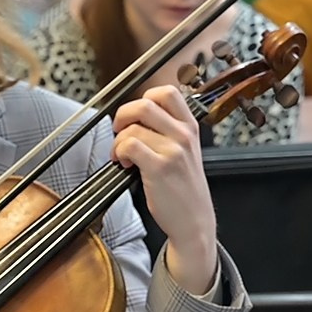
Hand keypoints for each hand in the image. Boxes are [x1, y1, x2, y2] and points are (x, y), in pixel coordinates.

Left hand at [113, 85, 217, 292]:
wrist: (193, 219)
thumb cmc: (183, 187)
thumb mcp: (183, 151)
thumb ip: (165, 131)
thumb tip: (133, 118)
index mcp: (189, 126)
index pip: (166, 92)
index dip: (143, 97)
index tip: (134, 115)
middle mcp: (184, 133)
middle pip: (144, 103)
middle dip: (122, 116)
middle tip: (119, 131)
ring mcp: (173, 149)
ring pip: (132, 128)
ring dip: (118, 142)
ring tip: (122, 156)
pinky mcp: (160, 166)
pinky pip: (129, 145)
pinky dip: (119, 153)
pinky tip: (125, 165)